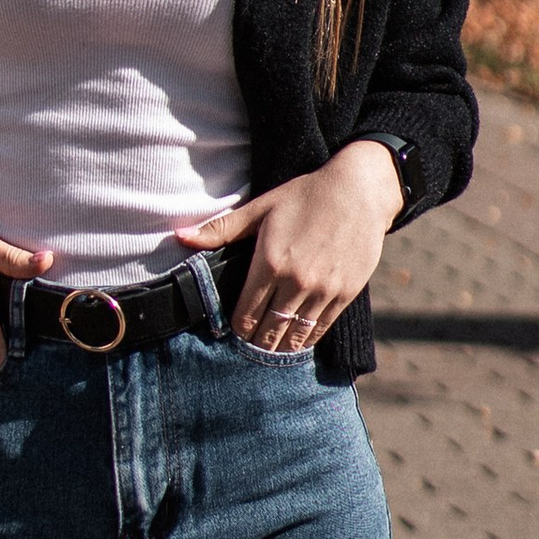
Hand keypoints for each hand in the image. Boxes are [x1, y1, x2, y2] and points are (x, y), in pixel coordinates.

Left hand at [176, 142, 403, 354]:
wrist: (359, 191)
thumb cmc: (306, 196)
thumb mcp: (260, 208)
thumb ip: (220, 229)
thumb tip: (180, 236)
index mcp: (269, 263)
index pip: (245, 315)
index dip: (236, 329)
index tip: (233, 331)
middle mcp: (295, 282)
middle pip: (268, 331)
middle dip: (256, 342)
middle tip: (249, 345)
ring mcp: (323, 290)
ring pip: (294, 335)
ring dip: (280, 347)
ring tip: (270, 348)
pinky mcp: (345, 293)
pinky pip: (320, 328)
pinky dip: (306, 339)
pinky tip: (296, 342)